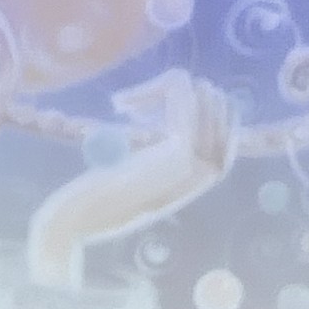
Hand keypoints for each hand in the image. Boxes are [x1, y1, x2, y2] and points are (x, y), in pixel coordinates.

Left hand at [29, 72, 239, 285]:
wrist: (82, 220)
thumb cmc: (104, 199)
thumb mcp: (146, 172)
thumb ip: (168, 150)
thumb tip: (180, 110)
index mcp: (208, 174)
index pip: (227, 117)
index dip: (191, 102)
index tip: (148, 112)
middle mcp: (213, 168)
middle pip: (215, 99)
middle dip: (176, 90)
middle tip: (135, 107)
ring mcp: (200, 160)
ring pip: (198, 91)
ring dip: (157, 88)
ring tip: (126, 105)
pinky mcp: (180, 150)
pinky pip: (179, 93)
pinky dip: (148, 90)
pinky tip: (120, 105)